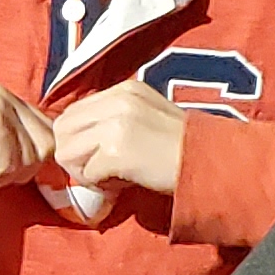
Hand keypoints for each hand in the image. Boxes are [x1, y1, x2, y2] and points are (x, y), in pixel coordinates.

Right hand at [0, 83, 54, 191]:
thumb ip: (17, 140)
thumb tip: (51, 155)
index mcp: (6, 96)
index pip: (49, 132)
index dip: (31, 159)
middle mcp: (5, 95)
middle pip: (47, 146)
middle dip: (19, 168)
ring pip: (31, 158)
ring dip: (2, 174)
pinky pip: (12, 165)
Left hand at [49, 81, 184, 204]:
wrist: (213, 163)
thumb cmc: (182, 149)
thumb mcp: (146, 117)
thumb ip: (112, 119)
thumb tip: (76, 139)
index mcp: (124, 89)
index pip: (72, 113)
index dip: (78, 141)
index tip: (101, 156)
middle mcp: (118, 100)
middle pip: (61, 130)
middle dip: (74, 156)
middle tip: (102, 170)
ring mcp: (117, 124)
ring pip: (67, 152)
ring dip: (84, 171)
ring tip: (114, 176)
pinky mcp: (118, 150)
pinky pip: (86, 173)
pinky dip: (101, 185)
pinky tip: (125, 183)